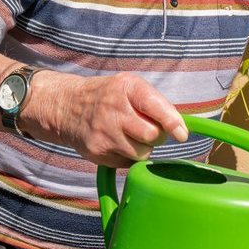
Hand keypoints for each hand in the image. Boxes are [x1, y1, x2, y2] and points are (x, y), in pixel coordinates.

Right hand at [35, 72, 188, 166]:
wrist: (67, 106)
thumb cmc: (109, 96)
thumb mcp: (131, 86)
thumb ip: (156, 102)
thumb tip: (180, 128)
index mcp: (127, 88)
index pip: (155, 107)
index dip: (172, 123)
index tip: (181, 134)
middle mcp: (113, 110)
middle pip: (152, 135)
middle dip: (157, 136)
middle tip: (148, 130)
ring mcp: (103, 133)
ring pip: (142, 153)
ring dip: (143, 148)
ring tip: (131, 135)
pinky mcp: (97, 153)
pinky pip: (128, 163)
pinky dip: (129, 156)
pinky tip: (118, 143)